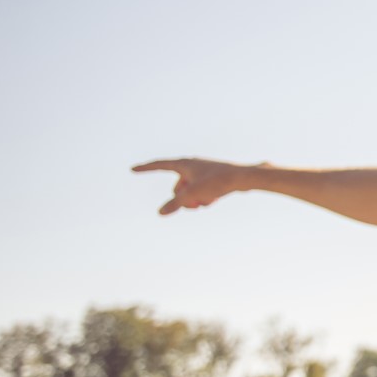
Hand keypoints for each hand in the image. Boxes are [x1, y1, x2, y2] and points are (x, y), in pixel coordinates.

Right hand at [132, 157, 253, 214]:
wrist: (244, 178)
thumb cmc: (217, 182)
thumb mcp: (192, 195)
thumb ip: (175, 204)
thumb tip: (161, 213)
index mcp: (183, 163)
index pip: (159, 165)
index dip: (145, 168)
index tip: (133, 169)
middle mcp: (192, 165)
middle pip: (177, 187)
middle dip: (183, 199)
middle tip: (194, 204)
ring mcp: (203, 171)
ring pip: (189, 191)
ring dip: (194, 200)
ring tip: (206, 201)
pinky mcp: (212, 178)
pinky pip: (200, 191)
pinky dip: (204, 198)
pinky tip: (213, 199)